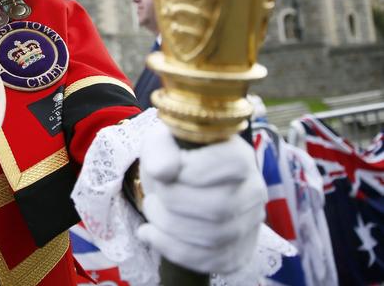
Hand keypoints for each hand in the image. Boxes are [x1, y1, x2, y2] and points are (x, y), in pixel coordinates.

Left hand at [136, 122, 266, 274]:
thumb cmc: (172, 158)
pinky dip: (173, 250)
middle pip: (220, 207)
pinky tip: (151, 234)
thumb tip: (163, 169)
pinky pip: (212, 261)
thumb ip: (160, 149)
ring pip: (214, 238)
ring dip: (169, 227)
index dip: (191, 170)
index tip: (165, 170)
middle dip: (173, 202)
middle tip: (154, 195)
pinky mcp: (239, 251)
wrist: (175, 184)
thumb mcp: (161, 142)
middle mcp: (253, 189)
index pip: (232, 165)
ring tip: (153, 210)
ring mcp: (250, 223)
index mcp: (239, 156)